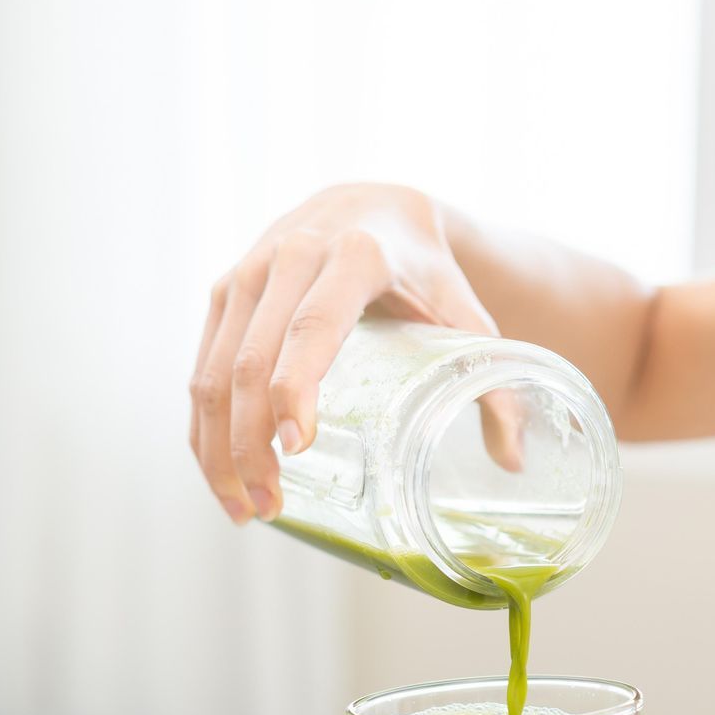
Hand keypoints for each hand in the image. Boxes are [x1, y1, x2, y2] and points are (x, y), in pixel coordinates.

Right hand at [187, 183, 520, 524]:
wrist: (377, 204)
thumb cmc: (427, 270)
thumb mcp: (467, 315)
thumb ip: (495, 383)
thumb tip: (513, 462)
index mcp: (354, 256)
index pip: (314, 326)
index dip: (298, 386)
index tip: (297, 446)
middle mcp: (289, 256)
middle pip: (252, 360)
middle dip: (251, 443)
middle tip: (270, 507)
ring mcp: (248, 273)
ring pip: (214, 370)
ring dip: (219, 447)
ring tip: (244, 509)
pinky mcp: (225, 292)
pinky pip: (201, 366)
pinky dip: (203, 426)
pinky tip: (220, 473)